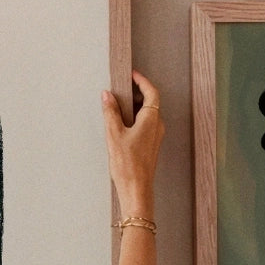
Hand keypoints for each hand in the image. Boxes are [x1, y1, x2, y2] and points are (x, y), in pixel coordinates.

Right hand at [102, 70, 164, 216]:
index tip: (131, 74)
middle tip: (121, 88)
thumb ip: (110, 112)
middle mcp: (157, 126)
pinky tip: (121, 125)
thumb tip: (107, 96)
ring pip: (147, 114)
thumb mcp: (114, 135)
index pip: (151, 91)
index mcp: (151, 119)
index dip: (141, 80)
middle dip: (136, 93)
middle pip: (150, 101)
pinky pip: (145, 125)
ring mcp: (155, 136)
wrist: (136, 190)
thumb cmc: (128, 165)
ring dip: (134, 107)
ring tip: (118, 106)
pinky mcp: (150, 145)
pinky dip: (135, 119)